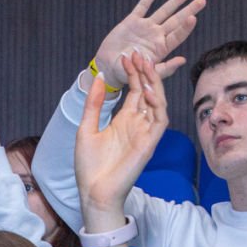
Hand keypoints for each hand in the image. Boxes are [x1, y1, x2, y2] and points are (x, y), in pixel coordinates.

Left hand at [76, 52, 168, 225]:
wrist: (93, 191)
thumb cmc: (89, 166)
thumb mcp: (86, 128)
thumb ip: (94, 104)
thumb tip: (100, 77)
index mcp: (123, 120)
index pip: (134, 91)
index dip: (132, 74)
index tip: (127, 57)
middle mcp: (137, 124)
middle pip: (147, 92)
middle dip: (144, 73)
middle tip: (138, 54)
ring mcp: (144, 133)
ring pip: (157, 102)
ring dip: (153, 83)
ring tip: (145, 65)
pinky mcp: (150, 143)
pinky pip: (160, 119)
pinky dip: (157, 103)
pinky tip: (148, 90)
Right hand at [93, 0, 206, 86]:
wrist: (108, 68)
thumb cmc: (127, 74)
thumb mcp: (146, 74)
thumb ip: (165, 68)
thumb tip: (183, 60)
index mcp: (161, 48)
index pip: (177, 35)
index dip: (186, 27)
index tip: (193, 17)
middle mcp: (156, 36)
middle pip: (176, 20)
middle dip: (189, 10)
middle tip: (202, 1)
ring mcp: (145, 27)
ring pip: (163, 11)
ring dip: (175, 2)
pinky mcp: (131, 22)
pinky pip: (142, 7)